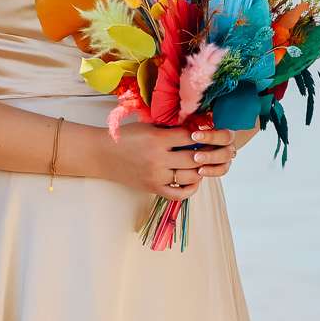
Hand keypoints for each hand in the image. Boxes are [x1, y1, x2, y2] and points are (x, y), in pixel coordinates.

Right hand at [94, 123, 236, 199]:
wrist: (102, 155)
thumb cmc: (125, 137)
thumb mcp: (147, 127)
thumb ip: (170, 129)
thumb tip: (196, 128)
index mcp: (158, 140)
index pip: (191, 137)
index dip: (204, 134)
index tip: (212, 133)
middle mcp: (159, 159)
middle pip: (195, 158)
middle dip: (208, 153)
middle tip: (217, 149)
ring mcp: (156, 176)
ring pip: (190, 176)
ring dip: (201, 170)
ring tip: (205, 163)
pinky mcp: (153, 188)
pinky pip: (179, 193)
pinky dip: (191, 188)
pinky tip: (194, 179)